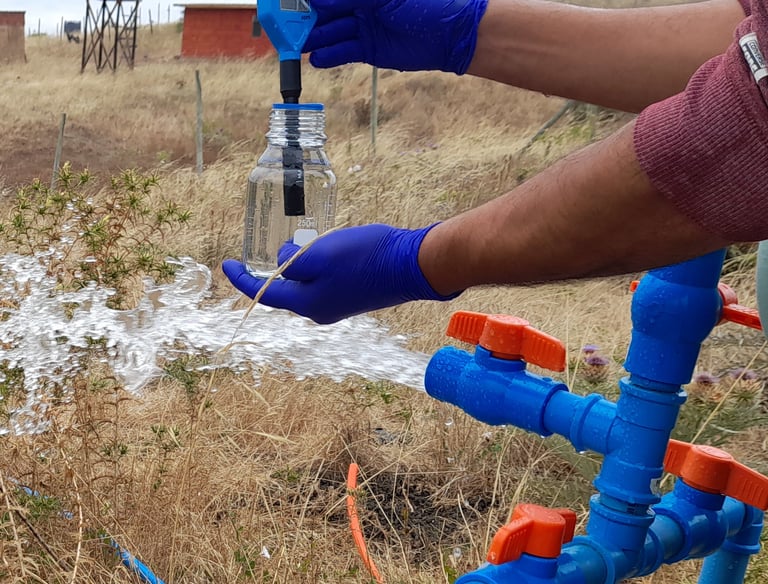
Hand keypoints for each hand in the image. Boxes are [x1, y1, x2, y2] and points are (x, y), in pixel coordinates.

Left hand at [222, 224, 459, 323]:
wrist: (412, 265)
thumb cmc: (365, 258)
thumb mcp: (321, 254)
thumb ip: (293, 261)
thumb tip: (281, 261)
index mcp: (308, 304)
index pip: (265, 294)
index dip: (242, 279)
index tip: (226, 263)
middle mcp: (321, 311)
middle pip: (286, 292)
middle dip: (270, 273)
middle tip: (258, 251)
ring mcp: (339, 305)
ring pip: (305, 285)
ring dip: (294, 268)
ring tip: (291, 247)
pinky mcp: (353, 295)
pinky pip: (322, 282)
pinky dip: (313, 268)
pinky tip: (319, 252)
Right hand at [303, 0, 488, 73]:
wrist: (452, 35)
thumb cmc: (426, 5)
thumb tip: (319, 2)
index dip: (309, 0)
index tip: (288, 2)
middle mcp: (360, 5)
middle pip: (325, 10)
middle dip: (305, 17)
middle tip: (284, 25)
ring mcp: (363, 27)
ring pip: (331, 32)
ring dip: (313, 38)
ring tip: (295, 44)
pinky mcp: (369, 50)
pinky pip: (343, 52)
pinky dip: (329, 56)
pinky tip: (315, 58)